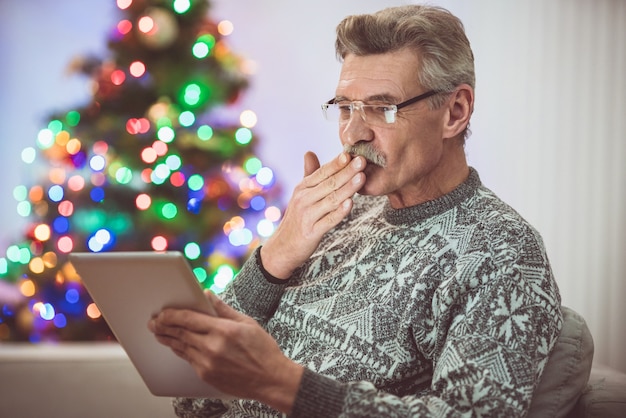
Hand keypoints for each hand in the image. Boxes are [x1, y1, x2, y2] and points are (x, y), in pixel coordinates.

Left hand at [148, 291, 302, 413]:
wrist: (271, 380)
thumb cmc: (263, 350)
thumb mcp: (247, 323)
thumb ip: (223, 309)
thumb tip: (208, 294)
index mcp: (223, 330)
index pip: (189, 319)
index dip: (172, 314)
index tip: (163, 312)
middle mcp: (213, 347)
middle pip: (180, 333)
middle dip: (164, 326)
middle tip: (153, 322)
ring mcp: (208, 363)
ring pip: (181, 348)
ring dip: (168, 339)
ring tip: (159, 333)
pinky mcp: (207, 376)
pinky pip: (188, 360)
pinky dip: (180, 351)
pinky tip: (176, 346)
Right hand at [261, 151, 365, 277]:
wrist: (282, 248)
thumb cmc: (296, 219)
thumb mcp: (300, 195)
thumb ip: (309, 175)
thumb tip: (309, 152)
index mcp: (302, 188)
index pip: (322, 173)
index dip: (336, 163)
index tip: (350, 153)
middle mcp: (303, 199)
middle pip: (329, 184)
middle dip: (347, 172)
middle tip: (362, 161)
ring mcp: (307, 216)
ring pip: (331, 200)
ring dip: (347, 188)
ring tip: (361, 178)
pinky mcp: (311, 232)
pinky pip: (328, 221)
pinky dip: (339, 212)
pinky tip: (350, 203)